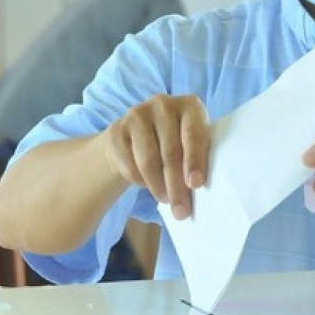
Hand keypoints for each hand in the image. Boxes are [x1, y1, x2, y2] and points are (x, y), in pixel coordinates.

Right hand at [101, 95, 210, 219]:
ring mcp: (137, 114)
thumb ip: (198, 159)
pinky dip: (140, 182)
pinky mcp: (116, 130)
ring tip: (166, 200)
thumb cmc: (177, 144)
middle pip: (171, 152)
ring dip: (158, 187)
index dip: (195, 161)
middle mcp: (163, 104)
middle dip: (177, 186)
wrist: (137, 136)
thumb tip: (197, 190)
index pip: (193, 134)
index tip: (196, 185)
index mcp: (190, 105)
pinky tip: (147, 184)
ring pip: (149, 161)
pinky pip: (130, 165)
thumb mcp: (192, 145)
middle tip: (181, 211)